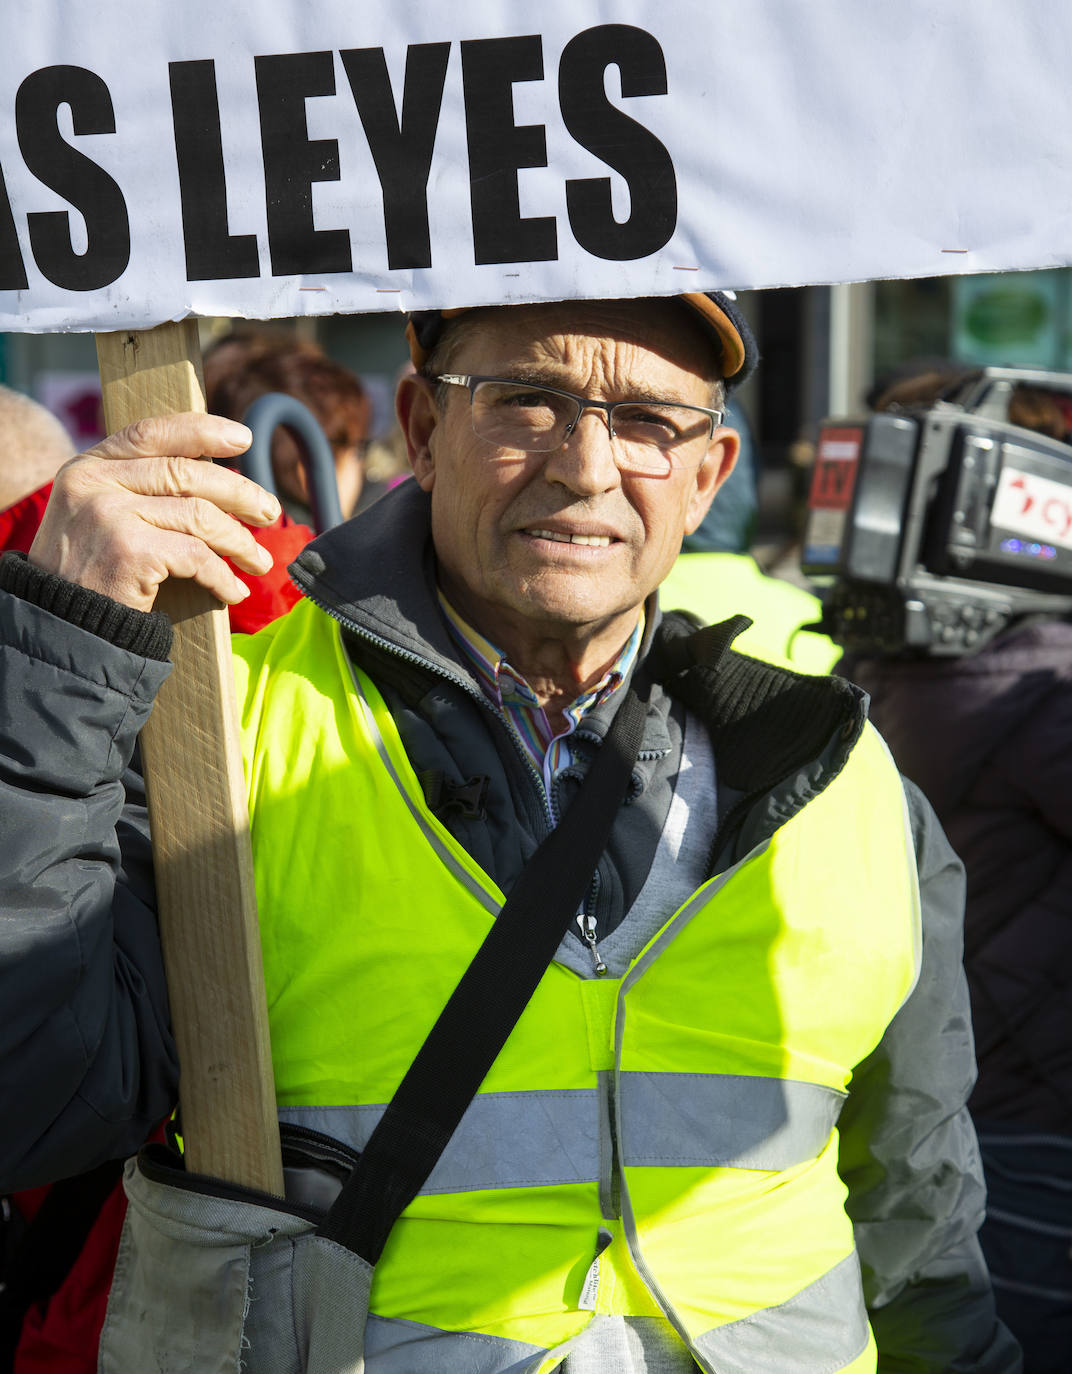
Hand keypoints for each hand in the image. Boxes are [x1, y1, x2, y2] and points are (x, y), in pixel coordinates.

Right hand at [28, 412, 281, 611]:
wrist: (61, 627)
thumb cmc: (91, 574)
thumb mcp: (99, 515)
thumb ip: (138, 488)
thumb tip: (215, 471)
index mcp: (87, 466)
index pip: (152, 433)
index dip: (203, 431)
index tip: (244, 439)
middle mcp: (95, 482)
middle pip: (187, 474)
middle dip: (240, 493)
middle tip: (270, 512)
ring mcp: (110, 514)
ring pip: (200, 515)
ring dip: (239, 542)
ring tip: (259, 562)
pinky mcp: (129, 551)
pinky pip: (197, 557)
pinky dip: (223, 577)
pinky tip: (234, 591)